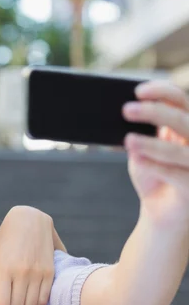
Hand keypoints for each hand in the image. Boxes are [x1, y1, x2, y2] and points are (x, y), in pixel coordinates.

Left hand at [123, 81, 188, 226]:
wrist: (160, 212)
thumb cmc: (152, 176)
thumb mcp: (140, 150)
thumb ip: (137, 134)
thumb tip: (122, 114)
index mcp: (187, 127)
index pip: (181, 100)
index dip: (162, 92)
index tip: (137, 91)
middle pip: (183, 120)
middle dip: (155, 112)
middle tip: (126, 109)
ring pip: (182, 151)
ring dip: (153, 144)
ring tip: (128, 140)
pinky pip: (179, 176)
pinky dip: (156, 166)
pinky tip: (137, 160)